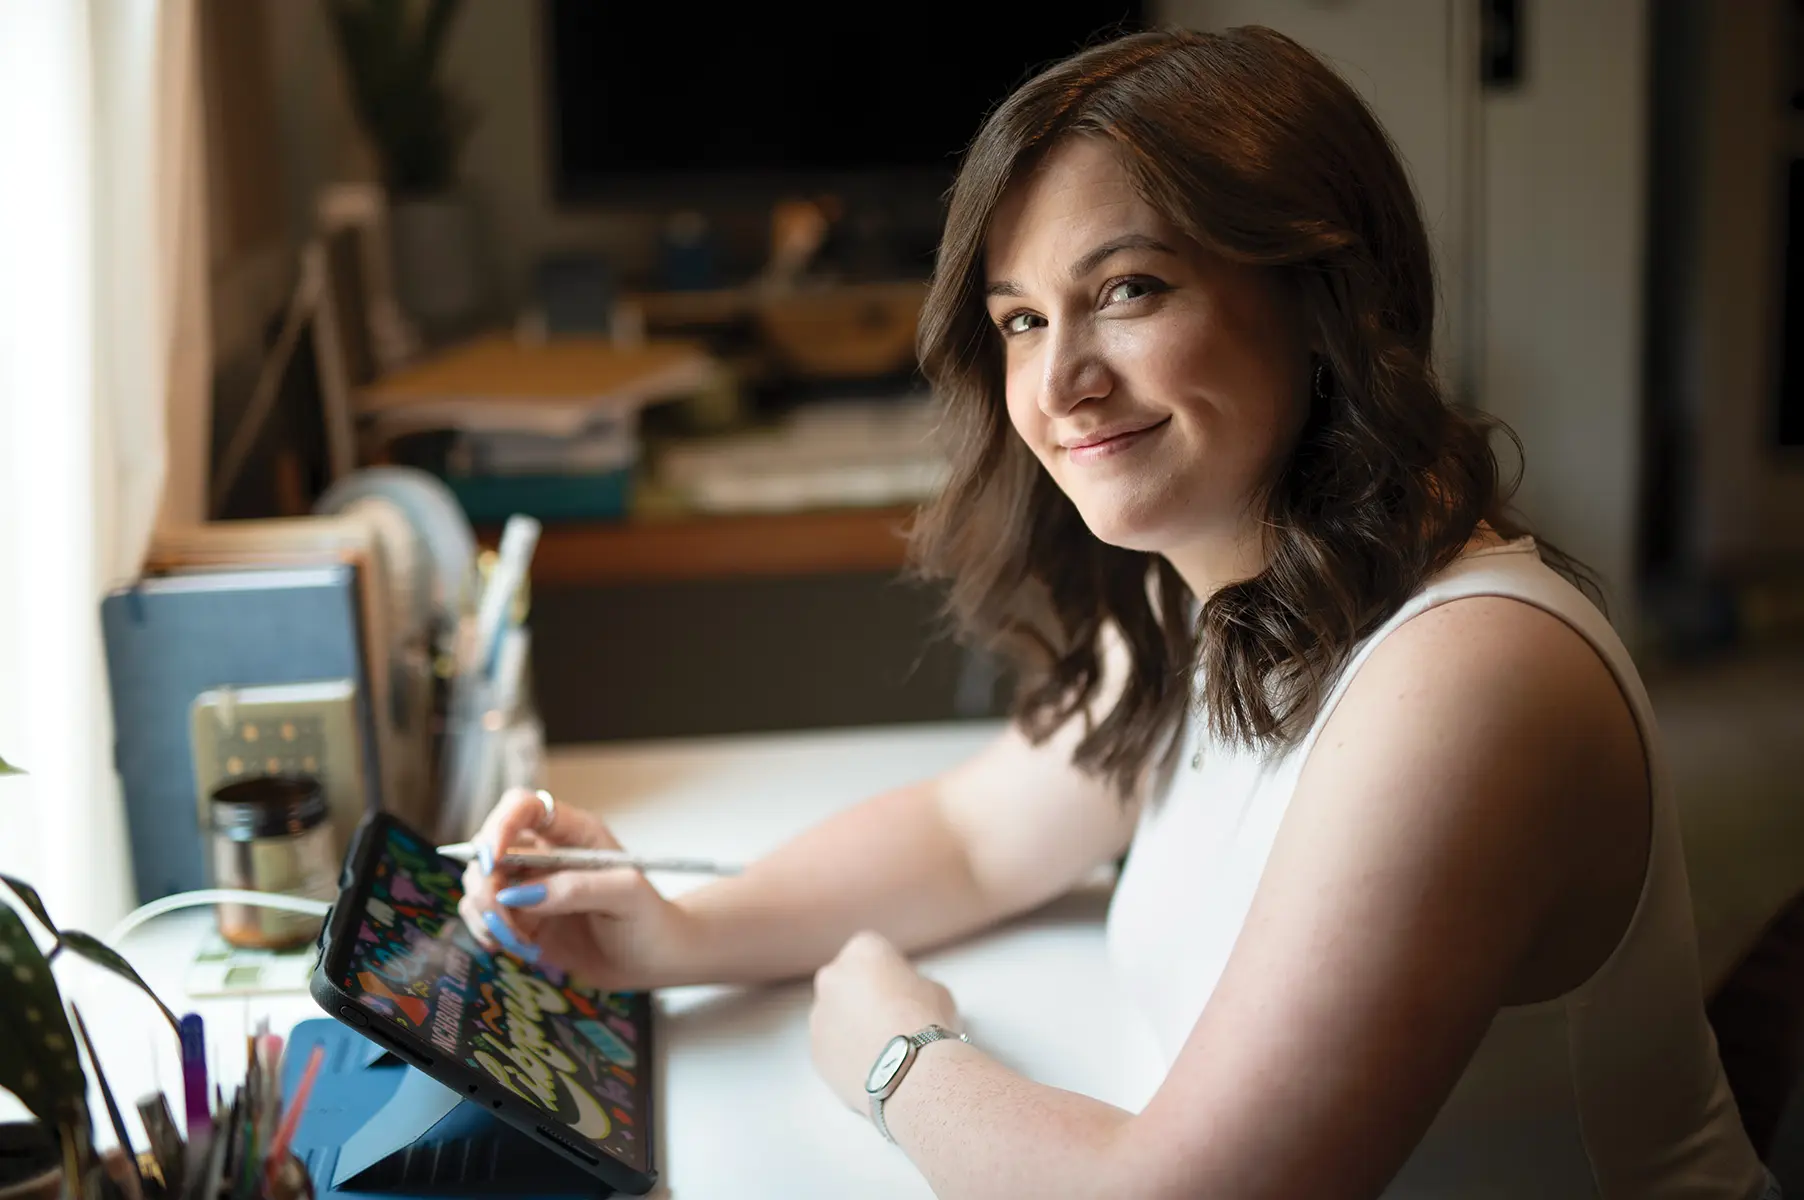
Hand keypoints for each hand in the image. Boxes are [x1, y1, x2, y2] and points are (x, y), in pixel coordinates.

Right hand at [458, 787, 704, 990]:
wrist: (654, 961)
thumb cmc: (650, 919)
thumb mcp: (625, 896)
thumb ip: (576, 888)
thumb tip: (520, 895)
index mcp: (573, 833)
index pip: (523, 806)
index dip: (499, 826)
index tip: (490, 861)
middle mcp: (545, 853)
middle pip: (489, 847)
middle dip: (485, 882)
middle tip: (500, 916)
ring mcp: (530, 886)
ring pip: (480, 884)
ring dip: (484, 913)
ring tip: (515, 941)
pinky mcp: (522, 919)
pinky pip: (484, 917)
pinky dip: (488, 933)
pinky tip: (515, 948)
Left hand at [809, 930, 960, 1113]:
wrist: (910, 1071)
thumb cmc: (926, 1022)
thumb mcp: (935, 989)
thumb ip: (913, 985)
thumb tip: (907, 997)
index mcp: (861, 950)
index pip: (872, 952)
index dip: (890, 972)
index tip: (904, 991)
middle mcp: (832, 976)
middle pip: (847, 981)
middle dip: (863, 995)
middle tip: (890, 1018)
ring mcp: (818, 1014)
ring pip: (835, 1015)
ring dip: (851, 1025)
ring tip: (882, 1048)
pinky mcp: (815, 1050)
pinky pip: (831, 1046)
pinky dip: (846, 1053)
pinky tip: (871, 1065)